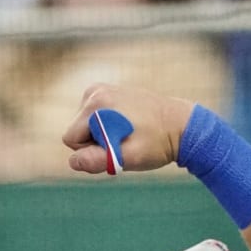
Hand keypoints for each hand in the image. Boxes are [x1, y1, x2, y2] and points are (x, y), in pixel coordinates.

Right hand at [63, 83, 195, 174]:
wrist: (180, 125)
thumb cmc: (155, 145)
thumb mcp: (126, 158)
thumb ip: (97, 161)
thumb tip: (73, 161)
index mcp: (96, 105)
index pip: (70, 139)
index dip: (90, 151)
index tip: (115, 149)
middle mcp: (95, 92)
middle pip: (76, 130)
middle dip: (95, 143)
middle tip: (123, 143)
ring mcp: (102, 89)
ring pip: (84, 125)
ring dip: (102, 136)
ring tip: (127, 135)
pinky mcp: (110, 91)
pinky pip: (95, 117)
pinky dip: (107, 126)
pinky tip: (127, 127)